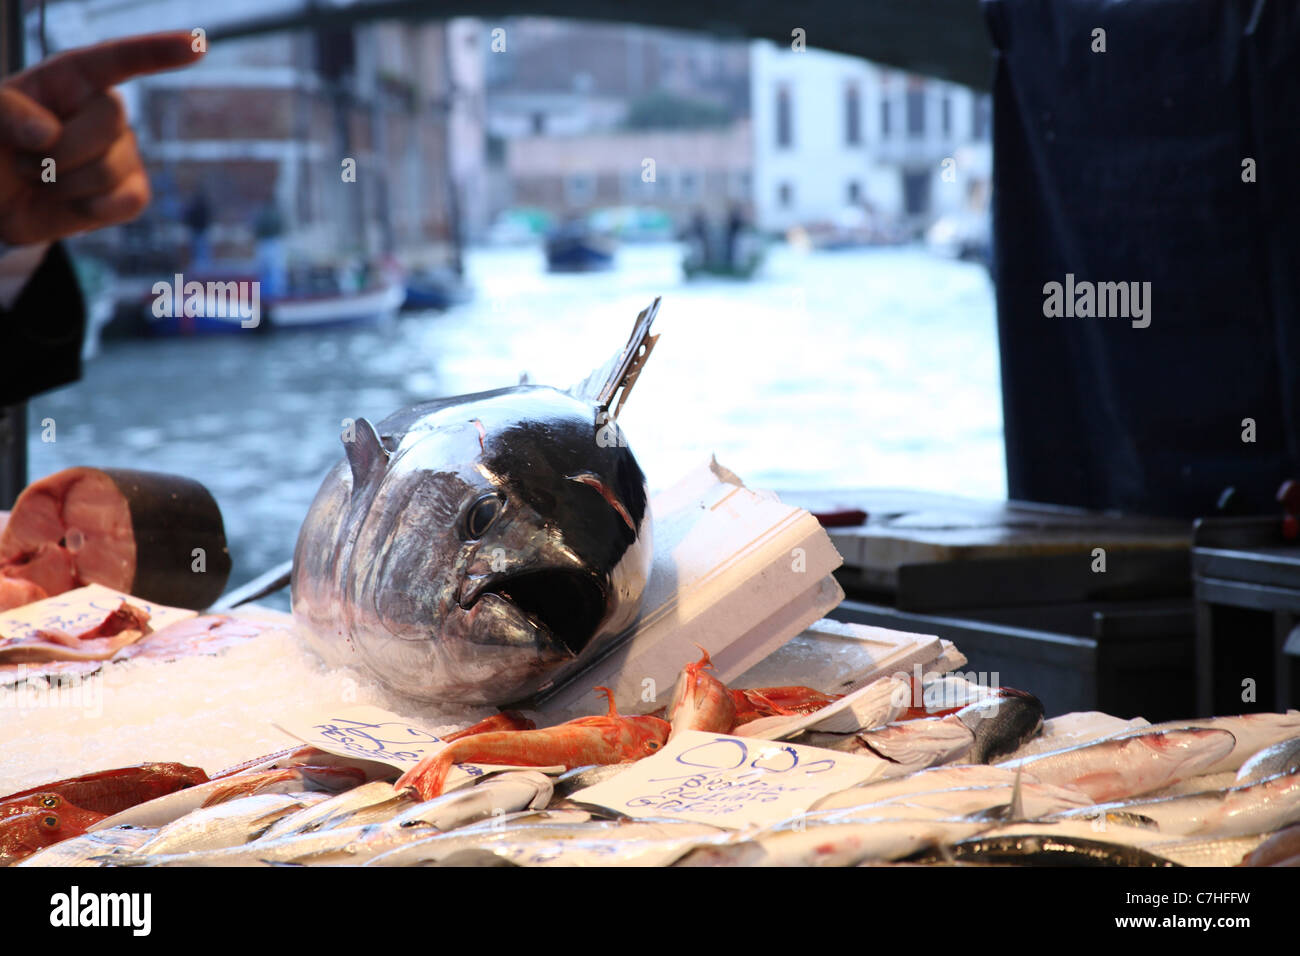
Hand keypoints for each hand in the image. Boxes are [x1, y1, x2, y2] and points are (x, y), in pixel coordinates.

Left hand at [0, 31, 202, 245]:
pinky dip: (91, 208)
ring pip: (112, 168)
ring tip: (41, 181)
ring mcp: (122, 154)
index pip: (117, 59)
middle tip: (25, 161)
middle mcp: (103, 112)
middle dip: (60, 149)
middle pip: (111, 119)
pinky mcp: (129, 194)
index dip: (157, 52)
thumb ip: (6, 111)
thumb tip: (47, 132)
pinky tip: (68, 203)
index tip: (197, 46)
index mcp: (70, 79)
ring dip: (62, 183)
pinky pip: (128, 202)